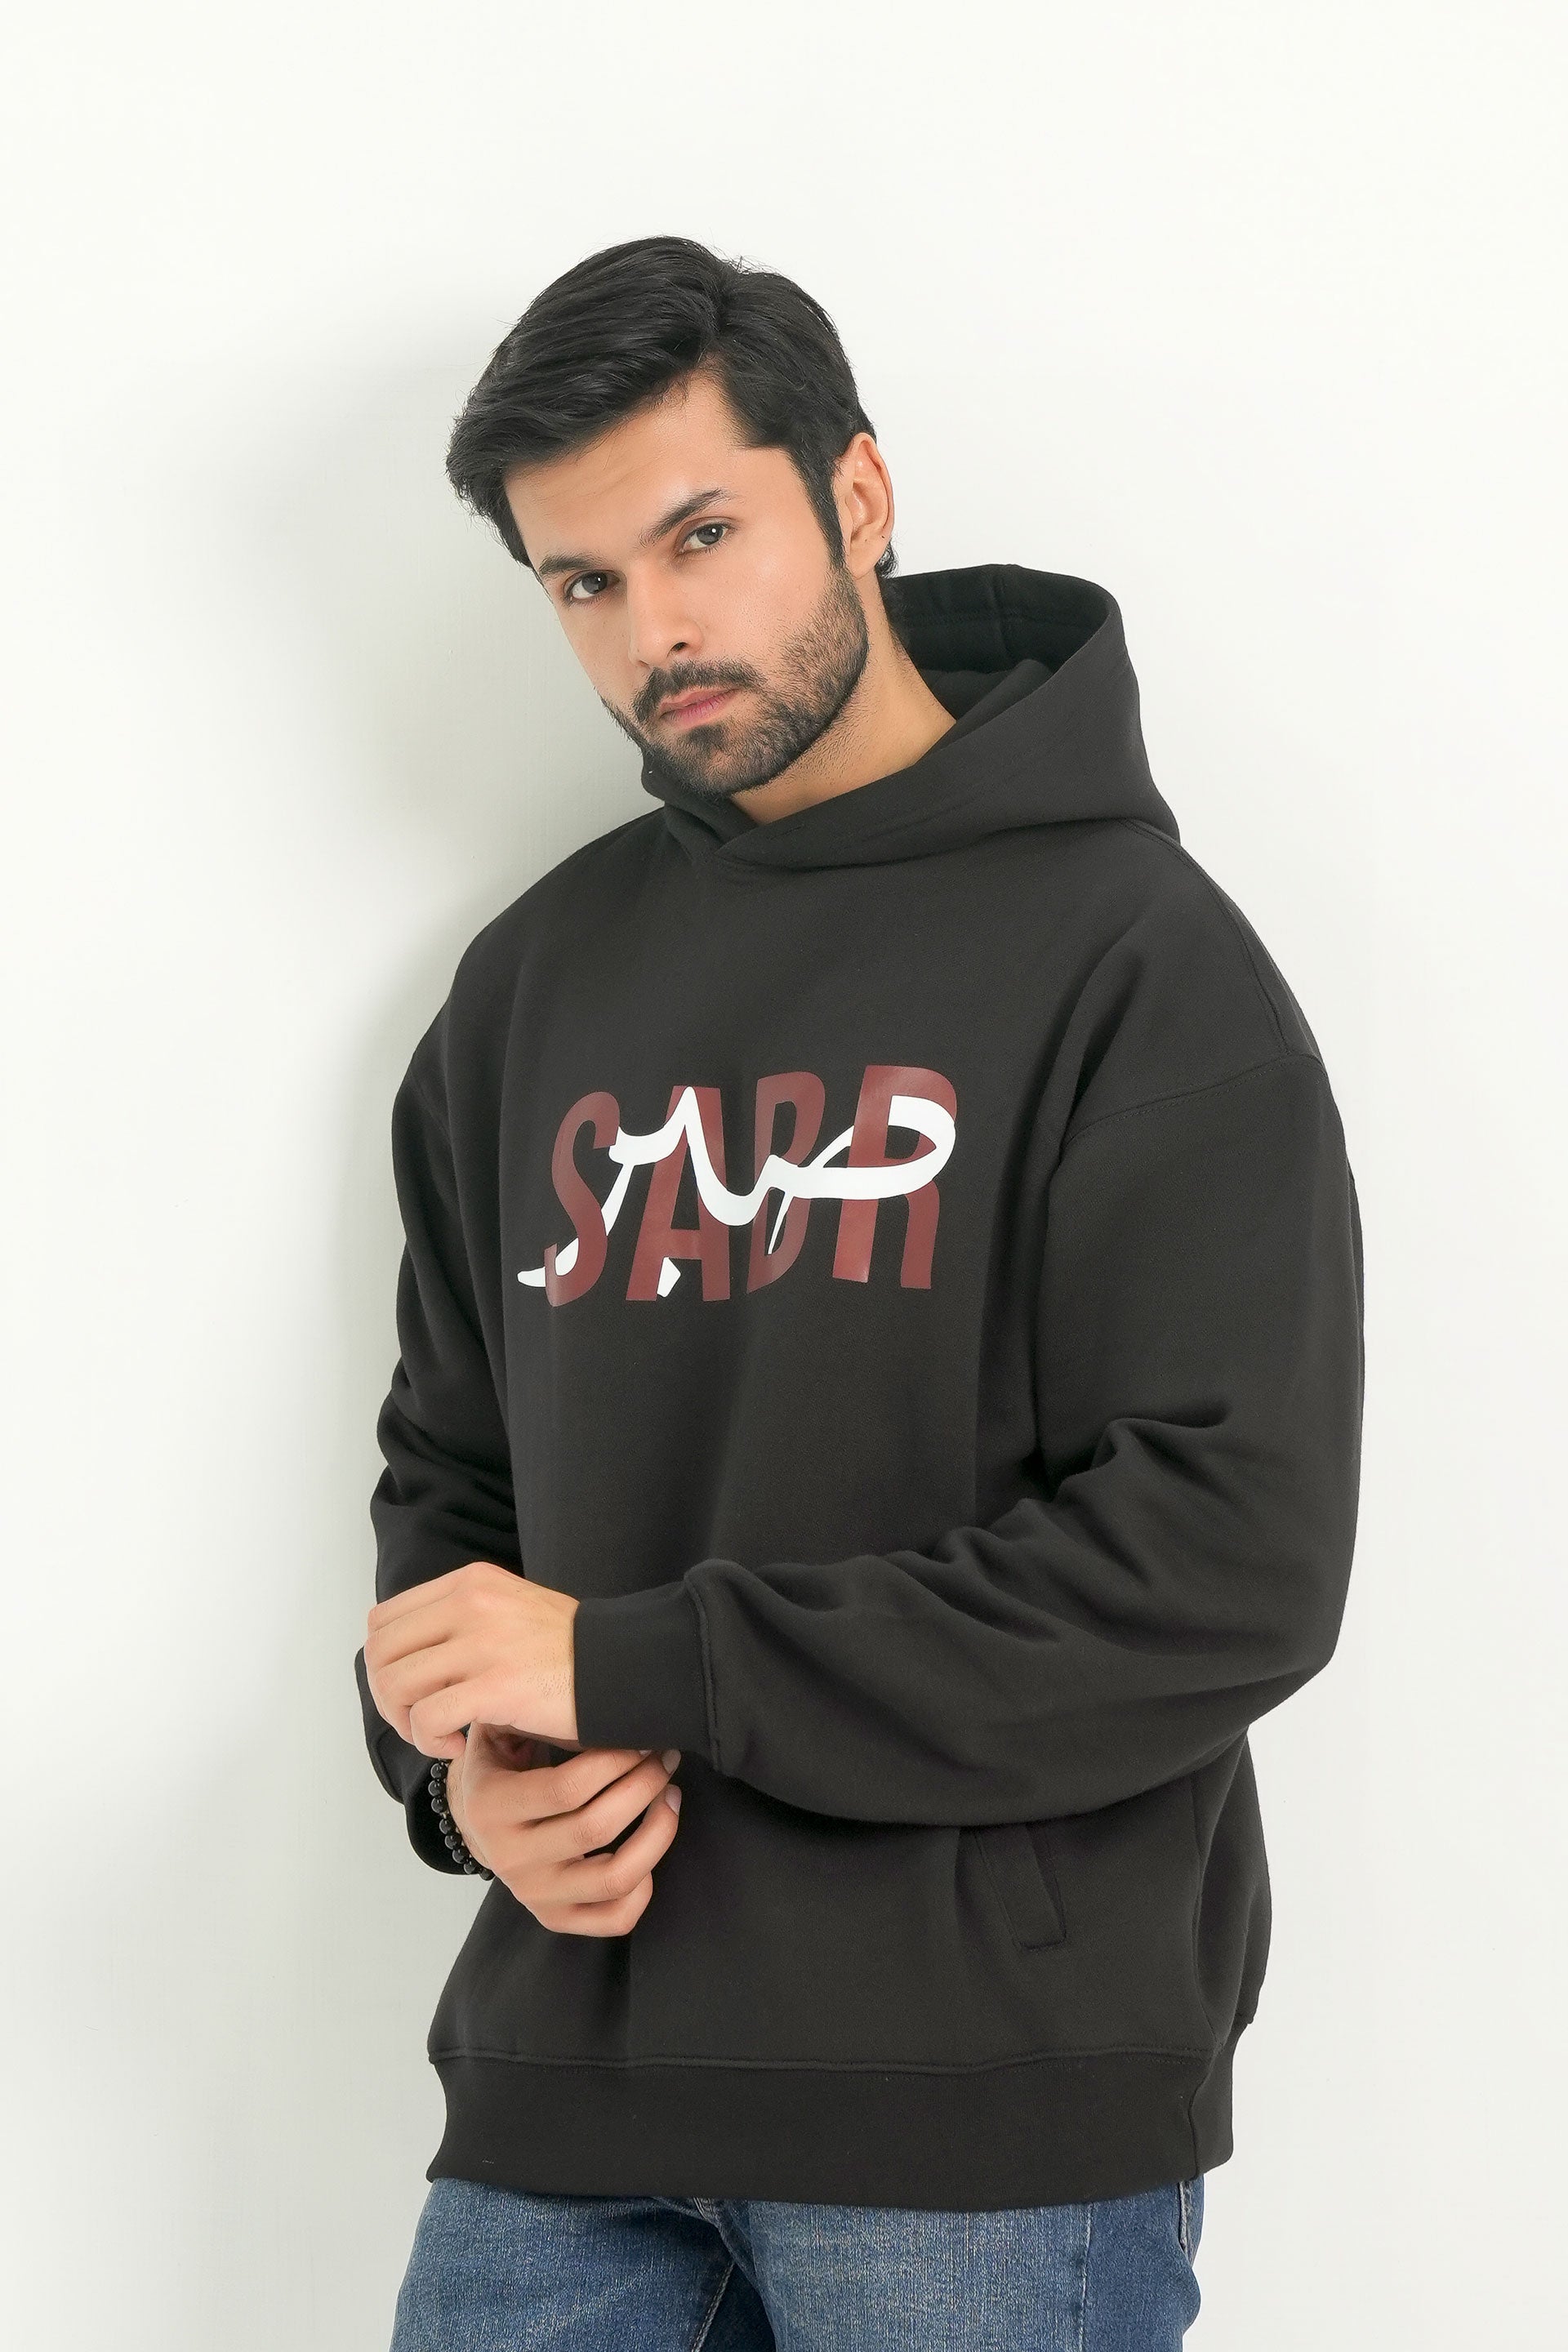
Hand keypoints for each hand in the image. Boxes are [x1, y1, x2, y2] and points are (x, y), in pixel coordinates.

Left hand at [365, 1561, 579, 1757]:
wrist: (625, 1667)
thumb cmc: (570, 1653)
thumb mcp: (509, 1612)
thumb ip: (461, 1623)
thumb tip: (410, 1660)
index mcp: (470, 1583)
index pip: (384, 1619)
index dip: (384, 1664)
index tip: (413, 1692)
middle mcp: (470, 1602)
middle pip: (379, 1652)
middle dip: (387, 1699)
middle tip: (420, 1722)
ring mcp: (482, 1641)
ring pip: (394, 1684)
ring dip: (407, 1723)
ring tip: (441, 1736)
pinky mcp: (495, 1684)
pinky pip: (426, 1717)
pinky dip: (430, 1741)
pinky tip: (458, 1745)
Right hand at [446, 1724, 683, 1936]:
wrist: (474, 1820)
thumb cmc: (502, 1764)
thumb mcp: (497, 1730)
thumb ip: (526, 1711)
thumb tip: (587, 1688)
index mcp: (491, 1806)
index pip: (567, 1788)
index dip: (617, 1761)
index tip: (642, 1738)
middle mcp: (509, 1858)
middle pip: (595, 1828)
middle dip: (644, 1786)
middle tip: (664, 1759)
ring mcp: (533, 1893)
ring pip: (613, 1878)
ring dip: (658, 1833)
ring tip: (670, 1796)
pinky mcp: (554, 1918)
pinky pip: (614, 1919)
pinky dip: (645, 1886)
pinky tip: (650, 1845)